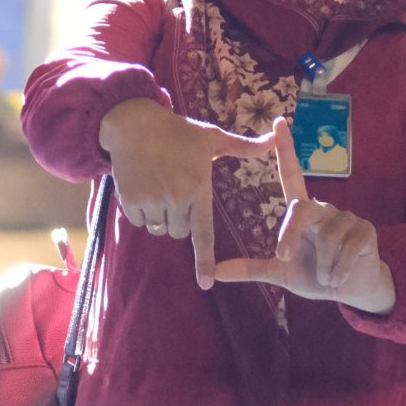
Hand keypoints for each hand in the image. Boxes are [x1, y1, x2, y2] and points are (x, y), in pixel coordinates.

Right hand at [99, 99, 289, 289]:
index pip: (204, 233)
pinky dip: (141, 210)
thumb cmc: (177, 131)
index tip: (206, 283)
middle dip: (180, 218)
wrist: (134, 122)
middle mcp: (176, 199)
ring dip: (160, 215)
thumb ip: (244, 146)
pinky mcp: (130, 200)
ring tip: (159, 186)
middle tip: (176, 190)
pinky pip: (139, 221)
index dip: (204, 261)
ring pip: (160, 227)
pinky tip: (144, 187)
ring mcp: (151, 201)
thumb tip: (274, 140)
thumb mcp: (211, 137)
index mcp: (199, 188)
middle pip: (181, 232)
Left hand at [212, 141, 397, 313]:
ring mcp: (346, 217)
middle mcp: (323, 208)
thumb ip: (252, 268)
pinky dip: (338, 270)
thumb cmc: (316, 276)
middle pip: (301, 210)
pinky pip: (347, 249)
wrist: (353, 290)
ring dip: (322, 265)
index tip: (278, 122)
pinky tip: (339, 278)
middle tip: (284, 257)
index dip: (286, 149)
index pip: (292, 174)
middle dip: (290, 236)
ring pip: (326, 238)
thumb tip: (217, 273)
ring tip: (326, 277)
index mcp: (303, 212)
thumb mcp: (281, 273)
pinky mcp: (365, 230)